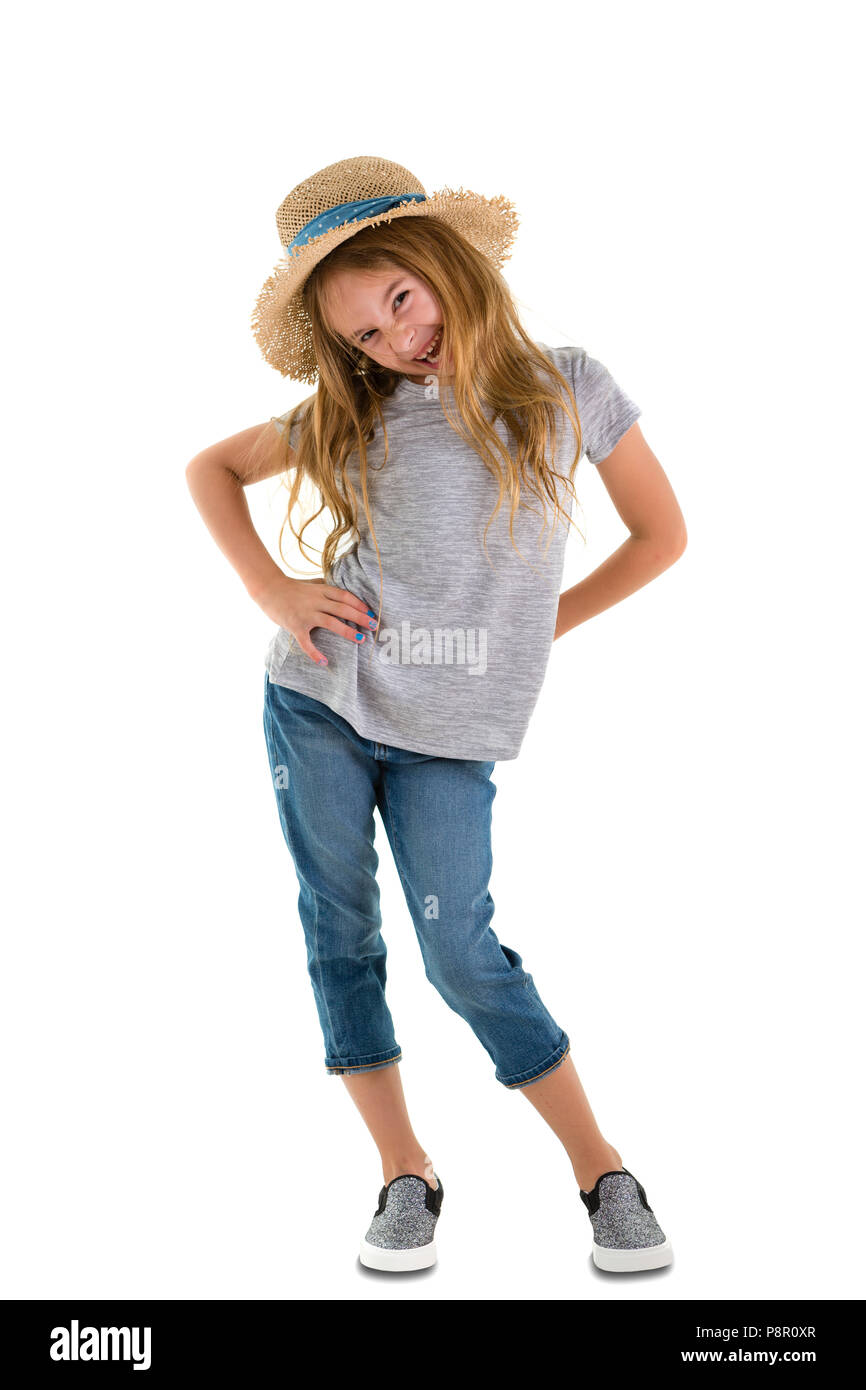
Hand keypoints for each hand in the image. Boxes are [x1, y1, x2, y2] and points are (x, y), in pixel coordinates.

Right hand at [256, 576, 376, 665]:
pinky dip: (315, 653)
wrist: (268, 589)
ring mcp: (306, 614)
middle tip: (374, 625)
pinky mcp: (296, 626)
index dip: (359, 604)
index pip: (345, 596)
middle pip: (343, 608)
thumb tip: (340, 588)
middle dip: (361, 617)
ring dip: (347, 631)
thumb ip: (324, 586)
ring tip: (360, 639)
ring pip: (331, 622)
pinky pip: (307, 643)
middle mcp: (316, 601)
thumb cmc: (290, 587)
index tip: (371, 612)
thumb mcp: (310, 582)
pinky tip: (324, 662)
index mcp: (321, 590)